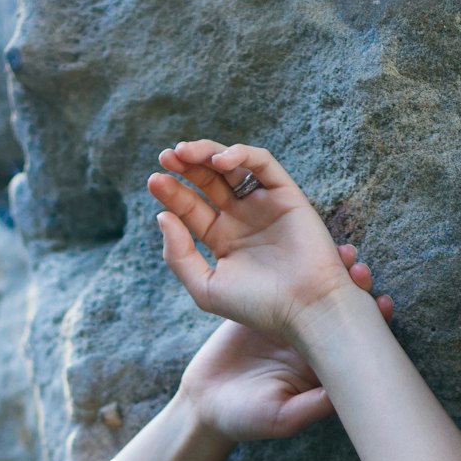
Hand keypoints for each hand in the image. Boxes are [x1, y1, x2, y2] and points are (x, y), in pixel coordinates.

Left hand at [148, 139, 385, 345]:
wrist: (305, 308)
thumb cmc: (258, 306)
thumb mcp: (206, 288)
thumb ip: (179, 256)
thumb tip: (163, 216)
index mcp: (222, 240)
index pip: (191, 208)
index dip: (172, 192)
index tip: (155, 181)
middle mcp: (242, 219)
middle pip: (208, 181)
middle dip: (185, 166)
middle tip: (166, 157)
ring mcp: (264, 205)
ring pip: (232, 166)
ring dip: (206, 153)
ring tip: (184, 152)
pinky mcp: (286, 194)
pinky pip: (262, 163)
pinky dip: (241, 154)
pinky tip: (220, 161)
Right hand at [178, 243, 391, 444]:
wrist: (204, 405)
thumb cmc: (244, 420)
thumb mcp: (281, 418)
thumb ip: (311, 407)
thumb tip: (345, 394)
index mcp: (322, 366)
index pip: (354, 340)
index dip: (373, 321)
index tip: (384, 304)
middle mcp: (309, 342)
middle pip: (339, 309)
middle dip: (355, 288)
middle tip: (361, 271)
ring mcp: (286, 323)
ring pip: (314, 292)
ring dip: (329, 271)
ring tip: (342, 254)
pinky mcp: (261, 309)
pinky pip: (281, 284)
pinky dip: (294, 268)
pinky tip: (302, 250)